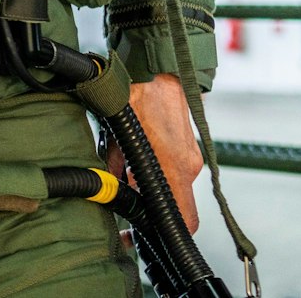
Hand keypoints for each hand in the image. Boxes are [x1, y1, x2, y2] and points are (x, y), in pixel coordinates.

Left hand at [107, 73, 201, 232]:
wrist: (156, 64)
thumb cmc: (135, 94)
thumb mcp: (115, 134)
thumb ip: (113, 168)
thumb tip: (108, 190)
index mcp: (174, 167)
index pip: (186, 221)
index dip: (165, 234)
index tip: (143, 234)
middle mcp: (189, 164)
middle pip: (176, 204)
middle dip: (151, 207)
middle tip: (126, 201)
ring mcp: (192, 153)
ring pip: (174, 185)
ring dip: (153, 186)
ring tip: (127, 172)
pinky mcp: (190, 142)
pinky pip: (177, 167)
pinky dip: (160, 170)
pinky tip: (138, 157)